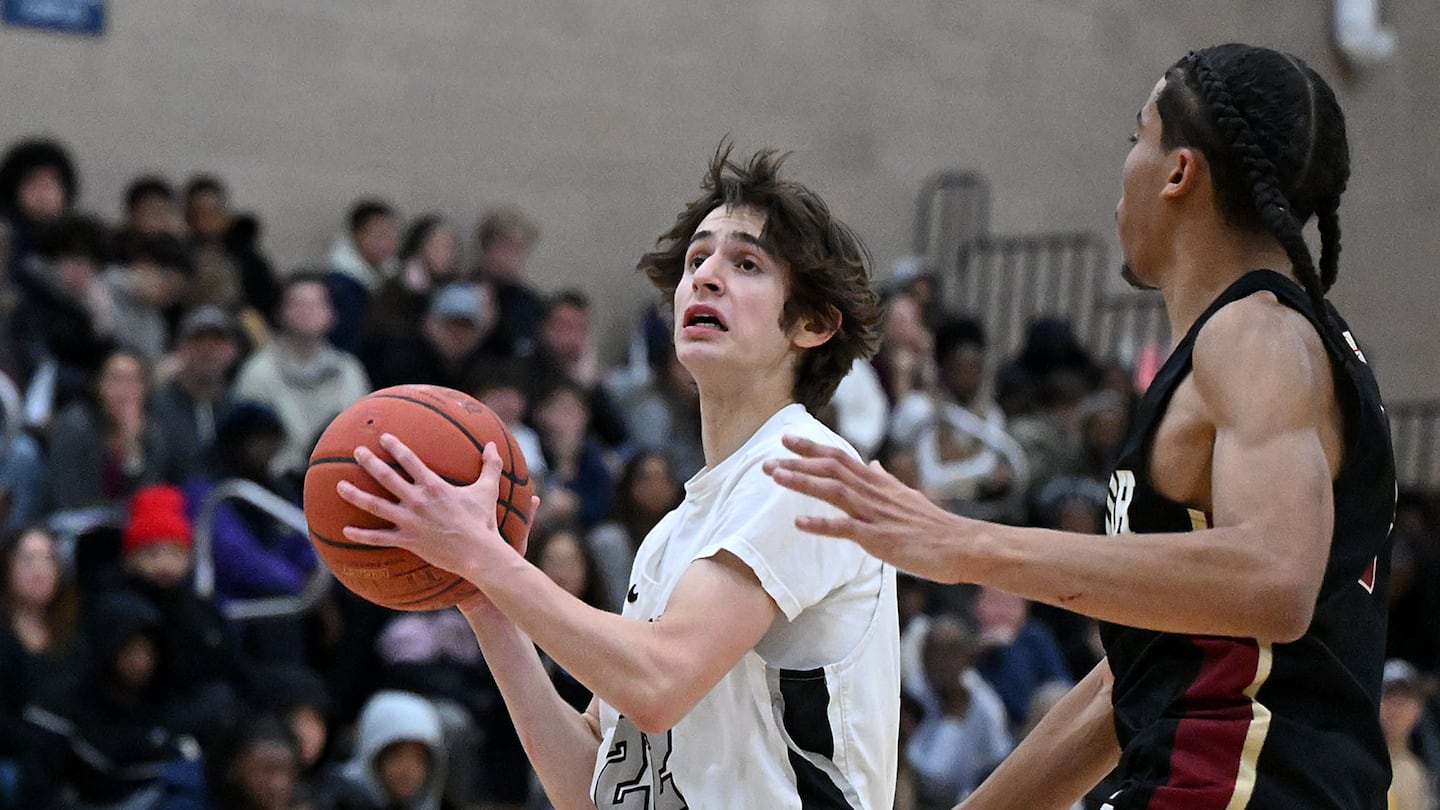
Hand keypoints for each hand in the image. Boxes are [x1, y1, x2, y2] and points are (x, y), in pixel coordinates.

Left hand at [336, 433, 535, 589]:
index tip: (382, 437)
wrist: (478, 553)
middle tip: (357, 452)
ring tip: (340, 486)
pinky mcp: (407, 540)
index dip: (395, 447)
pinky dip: (362, 535)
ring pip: (376, 506)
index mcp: (434, 486)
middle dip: (370, 463)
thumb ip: (490, 465)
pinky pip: (379, 538)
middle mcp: (418, 501)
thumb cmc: (483, 521)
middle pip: (387, 478)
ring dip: (356, 495)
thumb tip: (493, 445)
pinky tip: (346, 530)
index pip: (410, 460)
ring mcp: (410, 521)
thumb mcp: (488, 489)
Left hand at [762, 434, 972, 582]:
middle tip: (768, 458)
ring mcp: (876, 514)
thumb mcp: (907, 495)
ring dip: (803, 482)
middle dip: (798, 461)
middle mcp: (874, 492)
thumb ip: (885, 479)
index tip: (787, 438)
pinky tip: (799, 523)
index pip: (840, 457)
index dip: (812, 447)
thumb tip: (872, 463)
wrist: (961, 545)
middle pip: (831, 467)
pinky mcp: (879, 538)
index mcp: (878, 482)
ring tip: (776, 477)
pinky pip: (846, 529)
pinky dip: (822, 525)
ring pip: (834, 491)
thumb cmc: (933, 525)